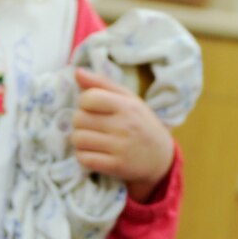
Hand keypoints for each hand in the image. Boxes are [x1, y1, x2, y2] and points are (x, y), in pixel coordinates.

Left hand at [72, 73, 173, 199]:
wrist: (161, 157)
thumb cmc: (141, 123)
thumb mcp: (128, 99)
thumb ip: (102, 83)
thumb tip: (76, 72)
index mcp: (126, 105)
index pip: (88, 98)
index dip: (84, 102)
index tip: (92, 108)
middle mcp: (123, 126)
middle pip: (79, 119)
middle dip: (80, 122)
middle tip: (92, 125)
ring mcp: (120, 148)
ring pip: (78, 139)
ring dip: (79, 140)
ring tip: (91, 139)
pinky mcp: (115, 166)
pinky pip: (84, 159)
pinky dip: (83, 156)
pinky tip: (93, 153)